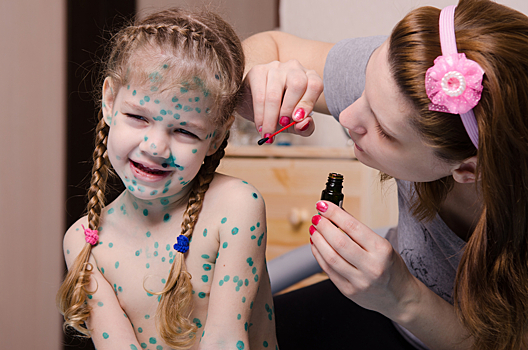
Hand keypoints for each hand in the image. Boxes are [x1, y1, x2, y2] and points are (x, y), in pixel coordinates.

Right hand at [237, 59, 322, 139]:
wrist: (257, 106)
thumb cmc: (281, 112)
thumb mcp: (296, 124)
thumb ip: (305, 127)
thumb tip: (304, 124)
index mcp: (309, 78)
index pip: (315, 85)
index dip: (308, 102)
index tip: (298, 119)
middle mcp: (294, 68)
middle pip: (297, 84)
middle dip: (289, 109)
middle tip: (282, 125)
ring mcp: (275, 68)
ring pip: (274, 94)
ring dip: (271, 117)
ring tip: (268, 132)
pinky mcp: (258, 71)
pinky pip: (259, 95)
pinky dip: (260, 114)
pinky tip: (260, 125)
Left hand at [310, 200, 419, 321]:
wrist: (400, 297)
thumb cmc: (391, 266)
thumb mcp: (382, 245)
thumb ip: (359, 232)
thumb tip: (337, 213)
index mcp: (382, 250)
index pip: (353, 227)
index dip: (335, 214)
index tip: (323, 205)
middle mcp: (371, 266)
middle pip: (339, 243)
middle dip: (323, 227)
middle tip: (316, 217)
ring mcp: (359, 281)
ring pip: (331, 258)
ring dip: (318, 240)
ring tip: (314, 230)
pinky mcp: (349, 291)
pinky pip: (328, 271)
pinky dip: (319, 255)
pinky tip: (316, 245)